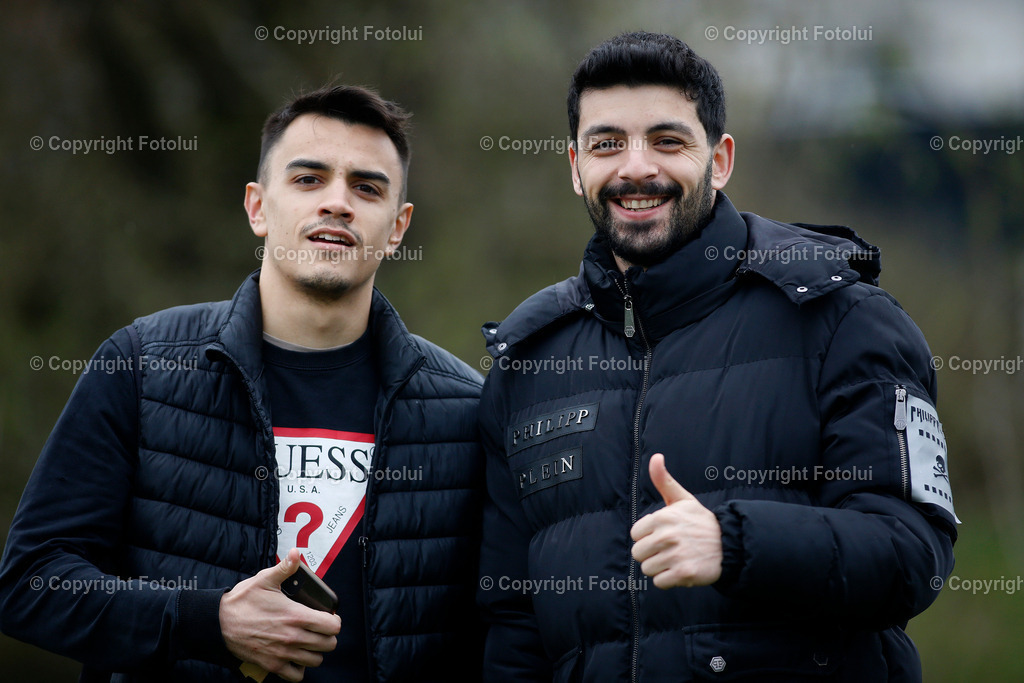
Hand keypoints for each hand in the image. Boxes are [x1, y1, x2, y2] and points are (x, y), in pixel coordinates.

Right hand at [220, 548, 340, 681]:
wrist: (218, 622)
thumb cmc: (241, 601)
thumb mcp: (264, 579)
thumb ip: (285, 568)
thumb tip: (296, 553)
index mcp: (296, 616)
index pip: (333, 626)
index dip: (334, 620)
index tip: (328, 617)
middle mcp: (293, 637)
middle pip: (329, 645)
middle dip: (327, 636)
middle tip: (319, 629)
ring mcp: (283, 654)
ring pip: (316, 661)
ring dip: (315, 652)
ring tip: (308, 642)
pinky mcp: (272, 666)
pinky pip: (296, 676)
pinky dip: (299, 669)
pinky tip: (295, 657)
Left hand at [630, 453, 722, 588]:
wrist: (730, 544)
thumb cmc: (701, 522)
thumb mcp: (682, 499)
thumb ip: (663, 480)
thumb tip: (655, 457)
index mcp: (662, 517)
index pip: (635, 535)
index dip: (647, 536)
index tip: (663, 535)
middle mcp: (667, 536)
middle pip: (638, 554)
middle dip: (651, 554)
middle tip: (670, 549)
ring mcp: (675, 555)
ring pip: (647, 569)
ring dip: (661, 568)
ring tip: (677, 559)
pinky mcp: (683, 574)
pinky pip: (659, 582)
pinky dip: (669, 580)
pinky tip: (681, 569)